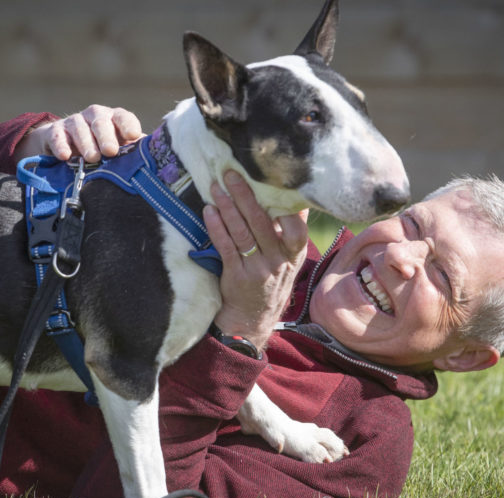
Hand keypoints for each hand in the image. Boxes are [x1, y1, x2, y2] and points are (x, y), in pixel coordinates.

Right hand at [13, 105, 142, 162]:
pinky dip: (61, 145)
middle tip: (111, 151)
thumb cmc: (100, 149)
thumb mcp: (118, 149)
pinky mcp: (55, 131)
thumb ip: (133, 153)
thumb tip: (154, 165)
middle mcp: (95, 116)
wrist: (65, 146)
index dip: (128, 125)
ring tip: (92, 158)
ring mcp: (74, 122)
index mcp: (114, 119)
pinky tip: (65, 156)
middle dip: (106, 136)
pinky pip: (57, 136)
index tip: (133, 135)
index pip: (123, 117)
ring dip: (86, 143)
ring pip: (80, 128)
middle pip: (101, 121)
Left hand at [204, 171, 308, 350]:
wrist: (253, 319)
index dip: (284, 203)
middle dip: (246, 194)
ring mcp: (258, 269)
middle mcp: (278, 260)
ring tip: (217, 186)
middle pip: (262, 222)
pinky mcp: (237, 276)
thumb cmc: (271, 280)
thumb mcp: (289, 258)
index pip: (295, 226)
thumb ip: (290, 229)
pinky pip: (226, 246)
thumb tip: (292, 192)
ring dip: (227, 206)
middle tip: (232, 172)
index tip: (270, 178)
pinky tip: (209, 211)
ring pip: (242, 231)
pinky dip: (216, 226)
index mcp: (294, 252)